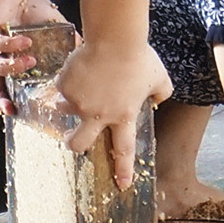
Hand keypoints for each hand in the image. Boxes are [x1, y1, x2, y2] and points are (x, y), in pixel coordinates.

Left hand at [0, 0, 71, 117]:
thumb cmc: (32, 9)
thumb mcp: (55, 29)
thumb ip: (68, 42)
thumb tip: (87, 52)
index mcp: (14, 62)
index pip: (6, 88)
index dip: (7, 101)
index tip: (15, 112)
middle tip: (10, 106)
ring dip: (12, 67)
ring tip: (30, 60)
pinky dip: (10, 45)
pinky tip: (24, 40)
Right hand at [55, 37, 172, 190]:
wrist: (115, 38)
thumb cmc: (140, 57)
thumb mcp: (160, 78)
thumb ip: (161, 93)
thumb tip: (157, 101)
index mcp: (123, 116)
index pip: (124, 149)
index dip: (123, 168)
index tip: (122, 184)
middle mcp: (98, 115)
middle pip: (79, 144)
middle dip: (74, 145)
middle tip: (74, 139)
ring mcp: (78, 102)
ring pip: (66, 111)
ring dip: (70, 104)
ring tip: (83, 84)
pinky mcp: (64, 87)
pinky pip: (62, 88)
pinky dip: (68, 81)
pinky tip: (81, 67)